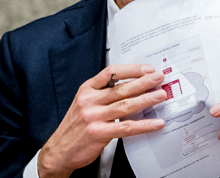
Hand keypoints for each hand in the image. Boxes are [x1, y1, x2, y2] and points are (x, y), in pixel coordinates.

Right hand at [38, 64, 167, 176]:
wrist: (59, 150)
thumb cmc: (76, 126)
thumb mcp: (85, 103)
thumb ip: (104, 93)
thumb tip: (133, 86)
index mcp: (87, 90)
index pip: (111, 72)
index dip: (131, 69)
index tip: (147, 69)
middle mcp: (89, 101)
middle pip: (121, 88)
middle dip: (144, 82)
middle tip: (159, 78)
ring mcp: (93, 117)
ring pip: (125, 105)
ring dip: (146, 100)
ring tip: (161, 96)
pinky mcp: (99, 133)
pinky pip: (126, 127)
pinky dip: (144, 125)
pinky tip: (155, 123)